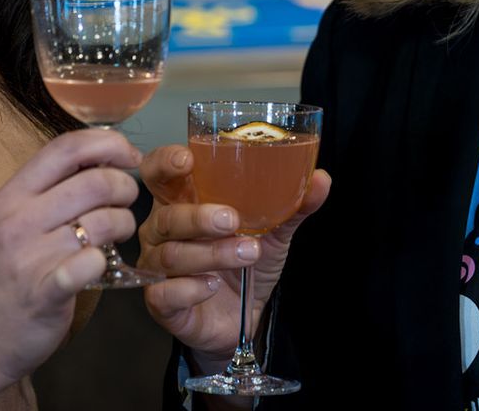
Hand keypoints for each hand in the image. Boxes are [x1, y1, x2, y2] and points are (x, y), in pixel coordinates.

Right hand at [0, 129, 140, 399]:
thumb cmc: (1, 273)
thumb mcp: (12, 220)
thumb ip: (49, 191)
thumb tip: (102, 160)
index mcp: (12, 194)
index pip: (66, 147)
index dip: (108, 144)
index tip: (130, 157)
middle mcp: (19, 219)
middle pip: (94, 181)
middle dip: (125, 187)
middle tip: (128, 202)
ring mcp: (30, 256)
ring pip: (102, 221)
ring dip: (124, 224)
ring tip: (119, 233)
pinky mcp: (45, 292)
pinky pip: (90, 263)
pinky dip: (104, 261)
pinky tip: (100, 265)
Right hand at [135, 144, 331, 365]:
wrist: (245, 317)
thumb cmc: (247, 260)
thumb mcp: (274, 232)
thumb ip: (292, 205)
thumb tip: (321, 178)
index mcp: (182, 202)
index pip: (158, 173)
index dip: (165, 163)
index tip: (187, 161)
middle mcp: (162, 231)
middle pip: (165, 216)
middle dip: (198, 217)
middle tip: (233, 220)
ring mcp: (156, 267)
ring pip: (171, 255)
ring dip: (212, 253)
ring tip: (248, 252)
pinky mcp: (161, 302)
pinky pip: (164, 293)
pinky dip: (190, 288)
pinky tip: (213, 286)